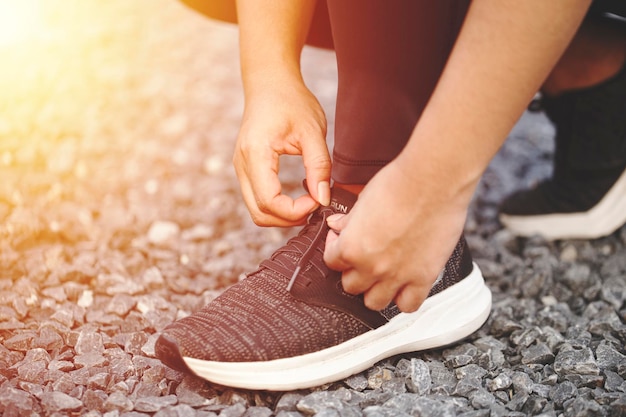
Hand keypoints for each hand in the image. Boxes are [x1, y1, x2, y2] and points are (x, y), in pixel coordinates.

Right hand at [233, 76, 330, 225]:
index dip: (295, 211)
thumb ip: (319, 167)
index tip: (319, 201)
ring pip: (257, 211)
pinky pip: (257, 199)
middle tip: (316, 207)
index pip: (269, 201)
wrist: (270, 83)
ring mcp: (240, 168)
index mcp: (255, 153)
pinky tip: (298, 197)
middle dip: (289, 220)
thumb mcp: (312, 132)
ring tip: (309, 204)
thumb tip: (323, 199)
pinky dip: (277, 207)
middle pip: (259, 213)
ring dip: (282, 216)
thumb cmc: (291, 101)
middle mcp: (241, 164)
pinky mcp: (245, 170)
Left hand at [323, 157, 469, 312]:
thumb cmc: (398, 183)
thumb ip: (348, 219)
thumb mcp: (363, 199)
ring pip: (374, 302)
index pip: (332, 262)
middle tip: (362, 258)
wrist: (433, 180)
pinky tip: (404, 284)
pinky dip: (405, 299)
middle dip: (354, 272)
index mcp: (352, 247)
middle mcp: (372, 267)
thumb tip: (336, 224)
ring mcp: (398, 275)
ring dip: (375, 290)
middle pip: (351, 286)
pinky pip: (408, 306)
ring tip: (382, 274)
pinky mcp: (423, 277)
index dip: (335, 250)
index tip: (342, 241)